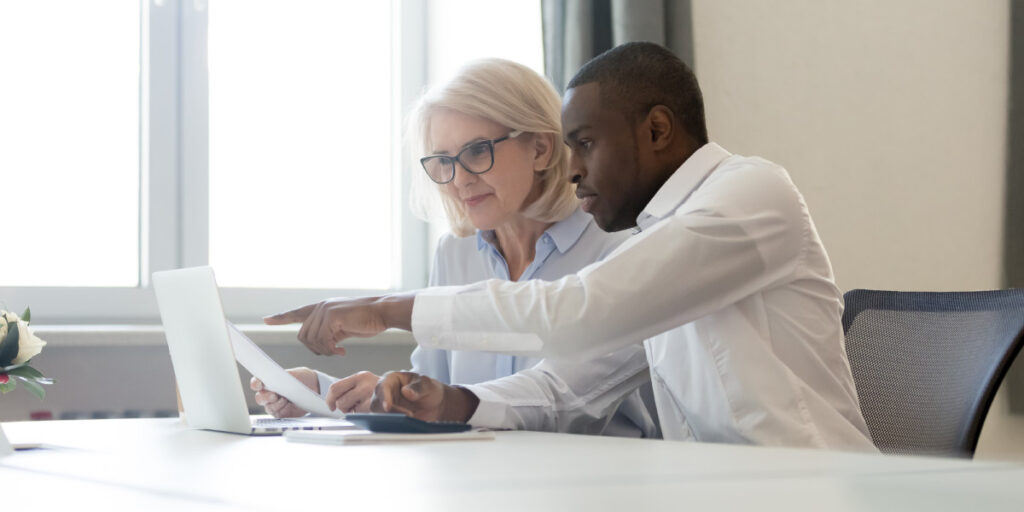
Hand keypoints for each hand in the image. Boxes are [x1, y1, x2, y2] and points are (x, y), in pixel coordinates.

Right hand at [250, 367, 318, 417]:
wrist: (314, 387)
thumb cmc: (301, 379)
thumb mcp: (292, 375)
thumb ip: (282, 377)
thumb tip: (275, 381)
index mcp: (268, 382)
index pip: (256, 383)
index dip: (255, 384)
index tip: (259, 384)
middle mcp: (268, 394)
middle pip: (260, 398)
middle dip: (266, 397)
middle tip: (274, 396)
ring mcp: (274, 405)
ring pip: (268, 407)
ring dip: (277, 404)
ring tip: (286, 399)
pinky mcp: (281, 413)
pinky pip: (277, 414)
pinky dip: (283, 409)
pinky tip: (289, 405)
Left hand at [263, 294, 414, 355]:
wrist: (382, 312)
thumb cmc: (366, 320)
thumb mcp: (343, 327)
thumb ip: (329, 331)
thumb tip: (320, 343)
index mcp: (321, 308)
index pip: (297, 312)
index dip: (281, 317)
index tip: (266, 319)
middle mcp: (320, 307)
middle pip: (303, 336)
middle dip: (316, 349)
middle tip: (333, 352)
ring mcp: (324, 310)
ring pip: (311, 340)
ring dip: (324, 351)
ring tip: (339, 350)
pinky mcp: (331, 316)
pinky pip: (322, 341)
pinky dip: (331, 350)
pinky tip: (342, 349)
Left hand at [324, 371, 379, 412]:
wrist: (403, 390)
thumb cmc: (380, 390)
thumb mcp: (365, 383)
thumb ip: (350, 388)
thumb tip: (332, 401)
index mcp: (359, 376)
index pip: (335, 387)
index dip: (330, 399)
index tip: (331, 407)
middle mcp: (364, 383)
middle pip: (340, 401)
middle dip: (341, 408)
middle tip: (348, 409)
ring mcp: (370, 394)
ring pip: (349, 409)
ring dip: (352, 412)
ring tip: (362, 408)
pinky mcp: (375, 405)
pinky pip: (359, 414)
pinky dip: (361, 415)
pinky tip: (369, 410)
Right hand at [369, 371, 478, 422]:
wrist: (439, 404)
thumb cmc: (433, 390)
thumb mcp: (429, 386)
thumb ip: (419, 388)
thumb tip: (407, 393)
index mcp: (393, 380)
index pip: (382, 386)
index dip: (384, 396)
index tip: (390, 407)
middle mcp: (387, 392)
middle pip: (376, 401)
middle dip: (386, 410)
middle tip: (404, 416)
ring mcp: (388, 406)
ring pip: (378, 414)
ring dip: (389, 419)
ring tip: (408, 420)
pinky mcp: (391, 419)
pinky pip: (385, 423)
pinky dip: (390, 426)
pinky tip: (401, 427)